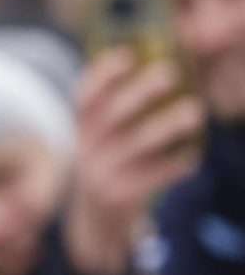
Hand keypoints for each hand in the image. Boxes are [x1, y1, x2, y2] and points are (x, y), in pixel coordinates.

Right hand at [63, 50, 205, 274]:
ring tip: (195, 111)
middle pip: (112, 114)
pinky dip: (177, 163)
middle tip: (170, 72)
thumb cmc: (112, 165)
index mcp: (81, 129)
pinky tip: (194, 154)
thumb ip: (121, 112)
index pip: (85, 96)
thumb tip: (166, 73)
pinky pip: (155, 174)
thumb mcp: (102, 140)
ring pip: (137, 144)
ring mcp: (102, 173)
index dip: (103, 74)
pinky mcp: (122, 195)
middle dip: (141, 91)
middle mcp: (86, 148)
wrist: (96, 219)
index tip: (129, 55)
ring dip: (168, 125)